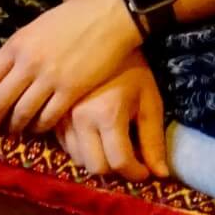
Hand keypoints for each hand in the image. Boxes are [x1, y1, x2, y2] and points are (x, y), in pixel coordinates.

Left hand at [0, 0, 144, 134]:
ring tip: (14, 131)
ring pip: (21, 114)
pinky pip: (47, 117)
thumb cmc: (73, 18)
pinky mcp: (71, 91)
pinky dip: (39, 127)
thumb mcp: (36, 28)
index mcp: (16, 45)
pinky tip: (38, 128)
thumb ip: (19, 50)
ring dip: (14, 127)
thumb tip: (3, 73)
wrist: (109, 16)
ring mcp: (50, 78)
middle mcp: (29, 63)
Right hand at [54, 63, 170, 181]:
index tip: (145, 171)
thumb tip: (160, 174)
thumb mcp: (150, 102)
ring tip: (112, 147)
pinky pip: (65, 146)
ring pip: (78, 159)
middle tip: (129, 160)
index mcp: (107, 114)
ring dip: (98, 161)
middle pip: (95, 166)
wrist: (103, 40)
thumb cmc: (132, 70)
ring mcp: (63, 118)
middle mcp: (80, 120)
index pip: (119, 162)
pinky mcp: (54, 115)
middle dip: (116, 170)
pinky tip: (95, 137)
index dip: (136, 173)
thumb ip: (154, 140)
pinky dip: (82, 150)